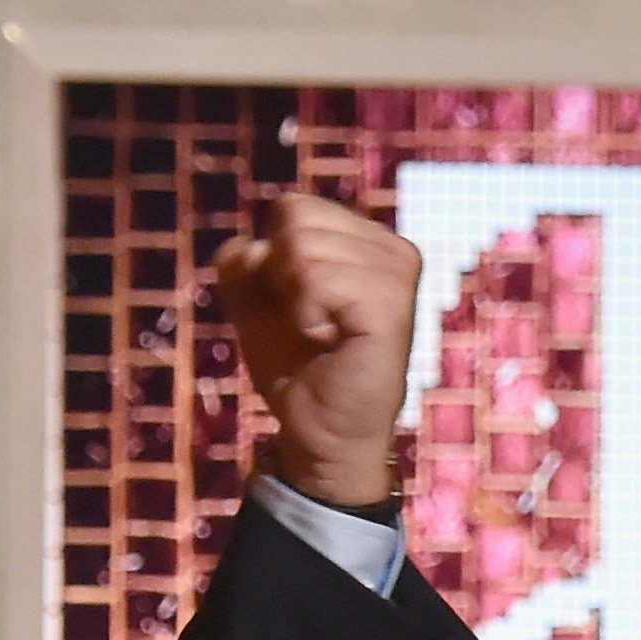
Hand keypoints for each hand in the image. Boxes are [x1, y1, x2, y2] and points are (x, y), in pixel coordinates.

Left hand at [213, 190, 424, 507]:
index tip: (296, 306)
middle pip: (297, 218)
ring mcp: (397, 273)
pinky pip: (317, 278)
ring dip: (295, 301)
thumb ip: (243, 261)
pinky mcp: (391, 304)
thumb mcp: (256, 302)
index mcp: (366, 240)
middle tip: (308, 321)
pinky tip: (329, 340)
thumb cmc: (296, 366)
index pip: (294, 207)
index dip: (272, 260)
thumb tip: (251, 248)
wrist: (318, 432)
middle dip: (280, 276)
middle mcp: (391, 248)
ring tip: (321, 333)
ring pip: (303, 248)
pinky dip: (306, 315)